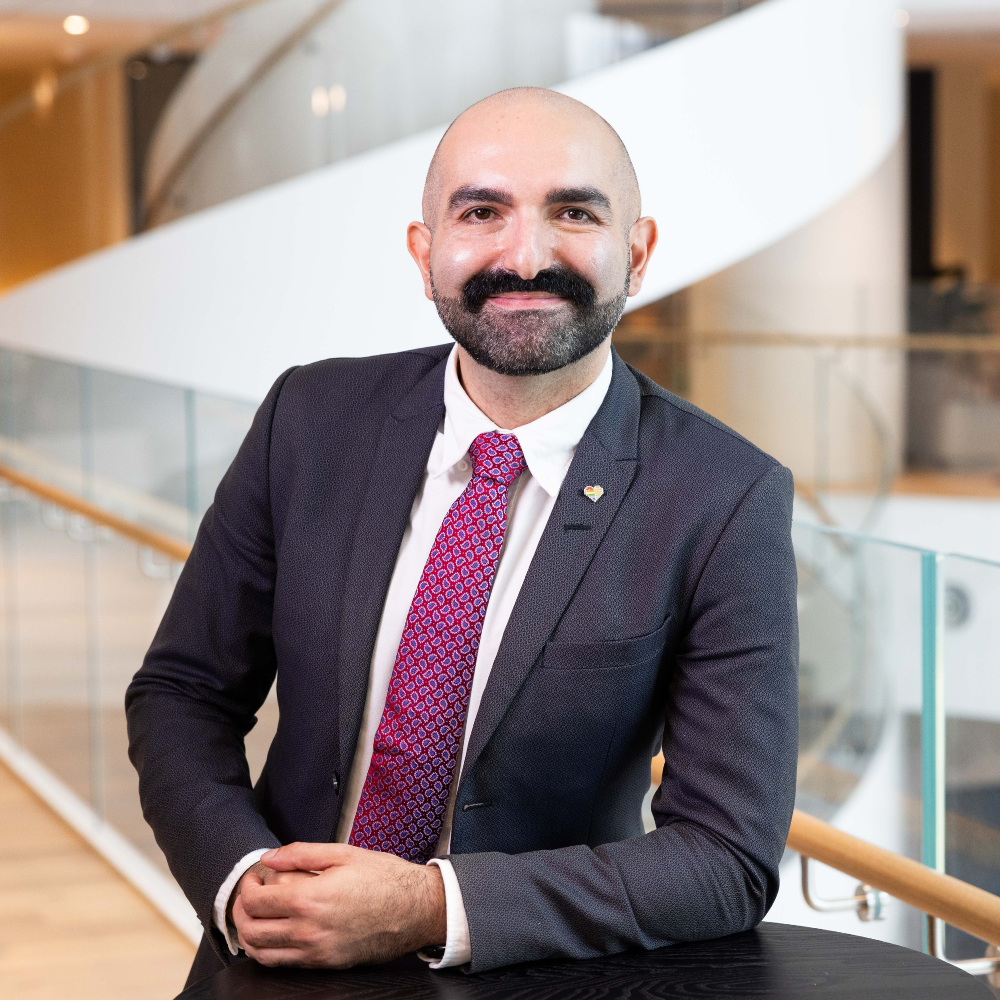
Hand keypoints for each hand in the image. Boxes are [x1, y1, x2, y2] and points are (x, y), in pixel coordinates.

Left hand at [232, 842, 446, 967]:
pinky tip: (275, 933)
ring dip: (249, 935)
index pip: (256, 901)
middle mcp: (309, 930)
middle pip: (251, 930)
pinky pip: (283, 964)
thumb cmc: (384, 878)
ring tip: (256, 916)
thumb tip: (270, 858)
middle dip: (240, 912)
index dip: (247, 887)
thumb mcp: (342, 853)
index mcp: (310, 898)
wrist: (415, 908)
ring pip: (262, 953)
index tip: (254, 878)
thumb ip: (300, 853)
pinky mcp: (325, 963)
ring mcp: (316, 951)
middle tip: (248, 896)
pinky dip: (269, 950)